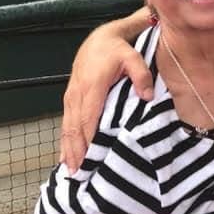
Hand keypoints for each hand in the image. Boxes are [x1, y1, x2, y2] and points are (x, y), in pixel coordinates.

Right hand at [60, 8, 153, 172]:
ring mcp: (71, 96)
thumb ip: (141, 75)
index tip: (91, 158)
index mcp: (93, 85)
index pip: (89, 117)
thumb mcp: (134, 57)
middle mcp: (78, 93)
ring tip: (73, 172)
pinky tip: (65, 157)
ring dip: (68, 150)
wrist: (99, 39)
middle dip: (76, 151)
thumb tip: (148, 97)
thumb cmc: (117, 49)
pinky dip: (65, 141)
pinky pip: (65, 123)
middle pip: (75, 127)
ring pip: (67, 127)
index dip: (88, 139)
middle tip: (80, 174)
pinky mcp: (70, 99)